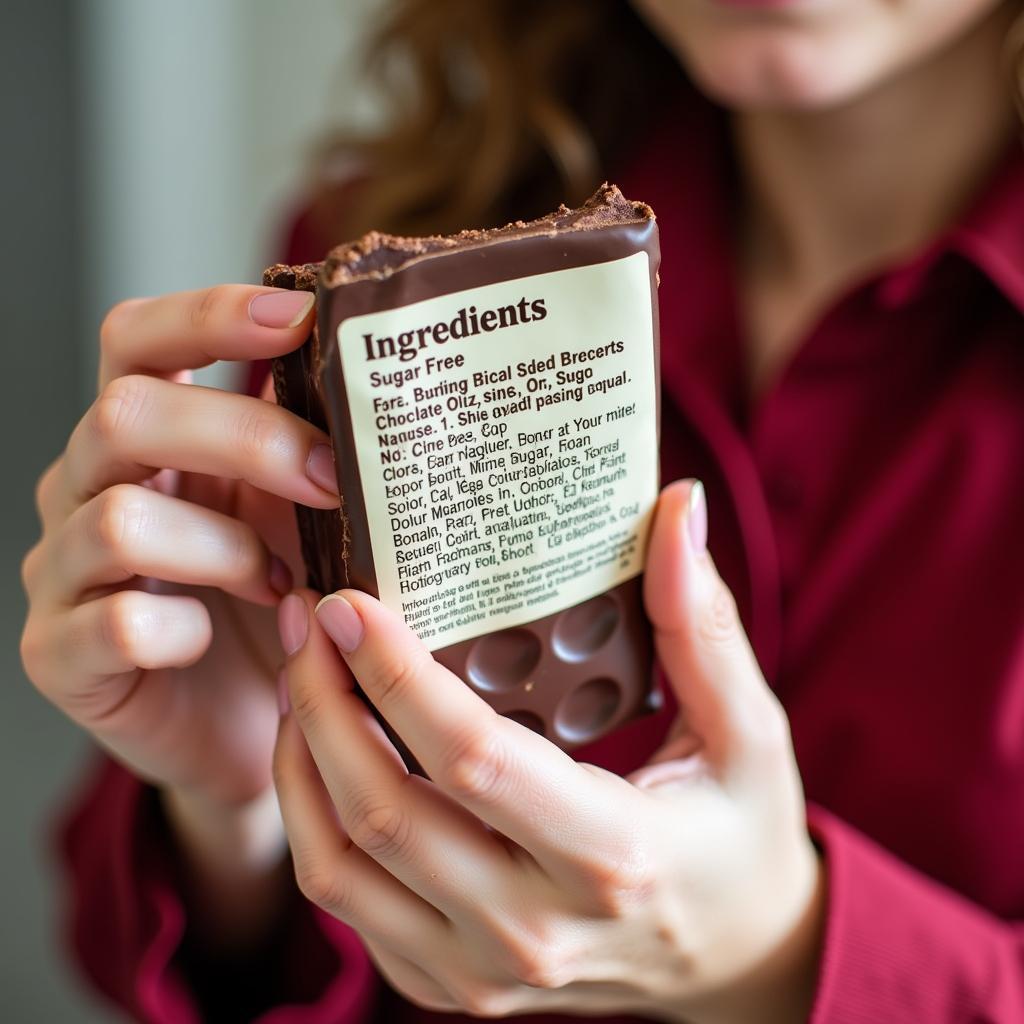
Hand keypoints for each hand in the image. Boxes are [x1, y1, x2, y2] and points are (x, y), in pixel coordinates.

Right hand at [19, 286, 337, 936]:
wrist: (251, 723)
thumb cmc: (280, 602)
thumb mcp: (299, 512)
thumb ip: (310, 448)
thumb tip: (386, 378)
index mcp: (144, 438)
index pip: (138, 340)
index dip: (209, 316)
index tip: (300, 318)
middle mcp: (86, 488)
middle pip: (127, 415)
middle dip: (244, 438)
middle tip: (330, 477)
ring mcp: (62, 572)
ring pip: (119, 521)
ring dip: (224, 548)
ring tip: (287, 582)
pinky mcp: (61, 656)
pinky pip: (119, 624)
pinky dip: (190, 629)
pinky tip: (224, 637)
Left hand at [273, 480, 822, 1021]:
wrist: (734, 962)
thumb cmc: (741, 835)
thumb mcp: (746, 730)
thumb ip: (703, 621)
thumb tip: (677, 507)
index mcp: (613, 855)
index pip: (472, 759)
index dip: (396, 673)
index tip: (351, 601)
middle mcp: (535, 928)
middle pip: (384, 810)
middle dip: (324, 700)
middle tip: (312, 617)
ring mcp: (482, 971)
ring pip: (341, 864)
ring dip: (303, 758)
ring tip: (305, 673)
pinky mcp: (447, 983)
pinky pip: (344, 902)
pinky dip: (313, 819)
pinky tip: (323, 751)